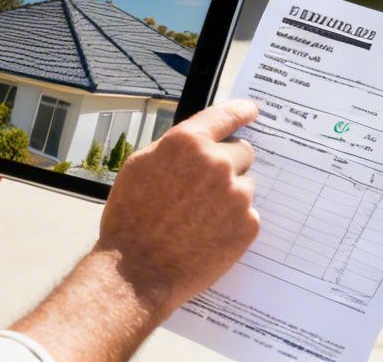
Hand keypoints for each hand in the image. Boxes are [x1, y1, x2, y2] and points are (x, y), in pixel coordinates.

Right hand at [94, 98, 261, 312]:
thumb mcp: (140, 166)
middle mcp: (217, 163)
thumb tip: (197, 141)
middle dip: (229, 163)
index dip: (242, 112)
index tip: (251, 111)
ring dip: (230, 195)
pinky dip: (233, 222)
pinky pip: (248, 214)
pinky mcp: (248, 225)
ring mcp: (236, 195)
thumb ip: (173, 147)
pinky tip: (208, 234)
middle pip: (243, 151)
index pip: (226, 115)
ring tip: (200, 217)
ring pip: (245, 185)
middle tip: (206, 186)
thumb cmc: (131, 218)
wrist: (139, 271)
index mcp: (188, 142)